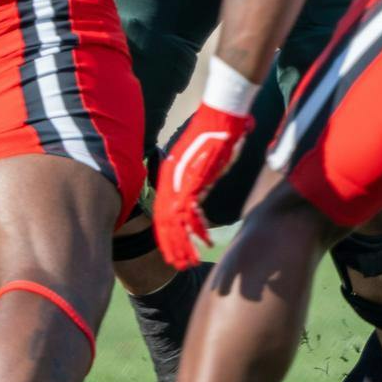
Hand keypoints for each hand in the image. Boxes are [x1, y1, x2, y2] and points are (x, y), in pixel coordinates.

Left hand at [153, 102, 253, 269]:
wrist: (220, 115)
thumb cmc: (214, 135)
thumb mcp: (200, 163)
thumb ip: (197, 182)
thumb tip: (199, 199)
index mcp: (169, 175)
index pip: (161, 213)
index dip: (165, 235)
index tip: (171, 251)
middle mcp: (170, 179)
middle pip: (164, 222)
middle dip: (172, 246)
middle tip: (178, 265)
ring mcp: (180, 180)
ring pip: (175, 223)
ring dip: (184, 244)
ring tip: (190, 262)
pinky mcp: (194, 181)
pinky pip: (191, 213)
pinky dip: (198, 230)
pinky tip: (205, 241)